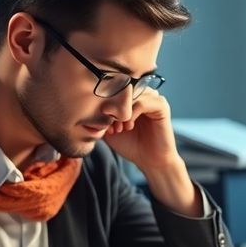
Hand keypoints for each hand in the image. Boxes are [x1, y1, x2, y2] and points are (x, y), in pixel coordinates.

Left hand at [102, 88, 200, 215]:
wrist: (149, 160)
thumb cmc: (130, 145)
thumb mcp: (108, 128)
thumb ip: (99, 115)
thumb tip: (84, 105)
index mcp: (132, 96)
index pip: (114, 86)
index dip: (104, 100)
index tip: (100, 120)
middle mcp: (143, 93)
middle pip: (122, 87)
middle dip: (112, 106)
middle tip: (109, 125)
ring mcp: (153, 98)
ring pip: (131, 93)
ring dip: (121, 110)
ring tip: (118, 128)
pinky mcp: (161, 106)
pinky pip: (143, 102)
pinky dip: (131, 113)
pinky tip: (128, 126)